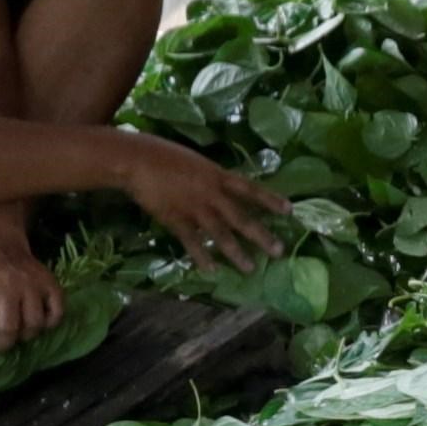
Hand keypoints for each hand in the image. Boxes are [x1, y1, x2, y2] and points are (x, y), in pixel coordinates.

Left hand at [0, 213, 62, 353]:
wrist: (0, 241)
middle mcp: (8, 286)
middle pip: (9, 329)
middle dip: (1, 344)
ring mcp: (32, 284)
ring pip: (34, 325)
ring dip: (25, 336)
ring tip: (16, 332)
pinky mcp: (50, 283)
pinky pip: (57, 312)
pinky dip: (49, 323)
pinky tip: (38, 322)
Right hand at [106, 134, 289, 269]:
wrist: (137, 160)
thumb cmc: (164, 155)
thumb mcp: (195, 162)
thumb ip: (211, 177)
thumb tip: (223, 188)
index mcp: (217, 174)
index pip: (250, 189)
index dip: (270, 200)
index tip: (290, 211)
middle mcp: (211, 193)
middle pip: (241, 217)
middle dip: (261, 236)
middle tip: (278, 251)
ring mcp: (194, 208)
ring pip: (220, 234)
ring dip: (236, 253)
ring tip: (250, 268)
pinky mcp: (176, 219)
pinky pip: (192, 242)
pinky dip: (202, 257)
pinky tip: (211, 270)